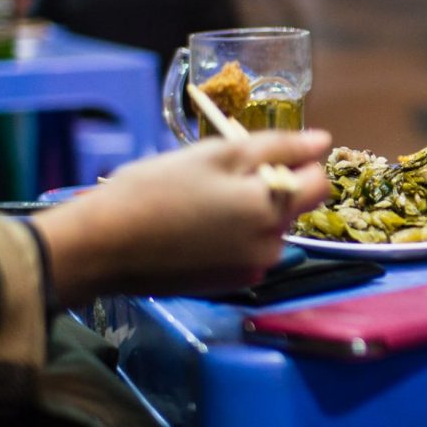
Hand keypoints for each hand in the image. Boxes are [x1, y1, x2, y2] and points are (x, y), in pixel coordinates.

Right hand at [37, 130, 332, 304]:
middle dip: (267, 187)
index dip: (298, 161)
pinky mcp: (230, 285)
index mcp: (272, 209)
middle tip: (215, 177)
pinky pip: (247, 250)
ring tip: (199, 203)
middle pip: (292, 205)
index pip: (319, 182)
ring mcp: (252, 270)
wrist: (103, 247)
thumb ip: (278, 147)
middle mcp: (272, 246)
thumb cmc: (155, 190)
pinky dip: (232, 236)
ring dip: (248, 212)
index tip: (262, 154)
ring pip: (268, 228)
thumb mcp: (216, 154)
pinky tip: (194, 229)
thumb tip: (323, 142)